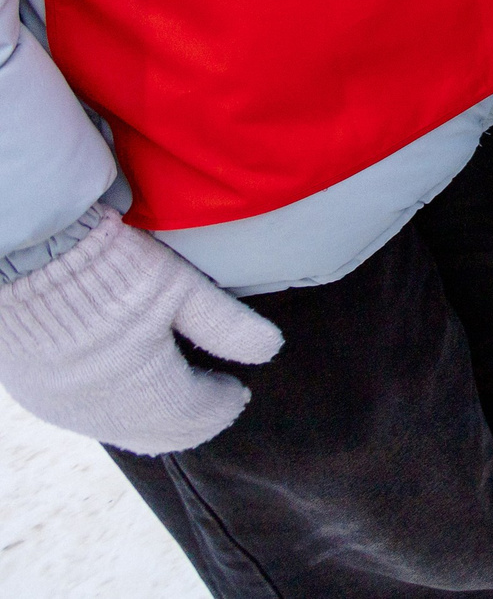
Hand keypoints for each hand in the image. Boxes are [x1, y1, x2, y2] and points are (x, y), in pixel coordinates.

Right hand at [0, 209, 283, 455]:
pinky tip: (128, 391)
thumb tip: (271, 350)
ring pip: (122, 432)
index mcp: (142, 390)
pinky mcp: (34, 392)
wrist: (25, 255)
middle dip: (194, 419)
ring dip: (156, 419)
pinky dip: (118, 412)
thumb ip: (226, 323)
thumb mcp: (180, 287)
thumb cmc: (109, 265)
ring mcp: (62, 406)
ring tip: (180, 393)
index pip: (195, 415)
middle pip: (160, 434)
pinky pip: (86, 419)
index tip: (238, 389)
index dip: (222, 404)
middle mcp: (101, 411)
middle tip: (216, 398)